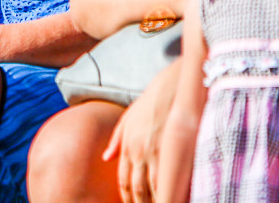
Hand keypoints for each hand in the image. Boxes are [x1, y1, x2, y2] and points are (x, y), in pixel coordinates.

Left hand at [102, 62, 178, 201]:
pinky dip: (169, 193)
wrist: (172, 86)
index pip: (123, 180)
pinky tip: (171, 197)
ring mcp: (156, 152)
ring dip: (154, 202)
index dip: (126, 197)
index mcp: (127, 145)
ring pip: (152, 188)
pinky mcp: (173, 150)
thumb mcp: (128, 118)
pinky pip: (169, 179)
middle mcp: (139, 151)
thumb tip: (105, 158)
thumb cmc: (150, 102)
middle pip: (136, 189)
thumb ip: (116, 140)